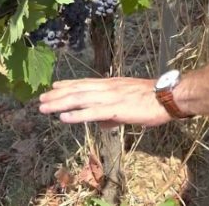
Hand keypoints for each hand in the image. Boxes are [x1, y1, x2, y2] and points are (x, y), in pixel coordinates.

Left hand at [38, 77, 171, 126]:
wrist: (168, 96)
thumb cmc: (152, 101)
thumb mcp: (130, 104)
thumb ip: (114, 114)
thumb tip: (103, 124)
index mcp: (111, 85)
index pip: (85, 83)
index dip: (68, 84)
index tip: (54, 86)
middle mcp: (107, 88)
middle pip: (77, 90)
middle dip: (57, 95)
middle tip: (41, 98)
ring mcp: (110, 97)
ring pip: (79, 99)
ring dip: (60, 103)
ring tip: (44, 107)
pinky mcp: (115, 109)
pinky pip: (91, 112)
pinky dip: (76, 114)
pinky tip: (63, 117)